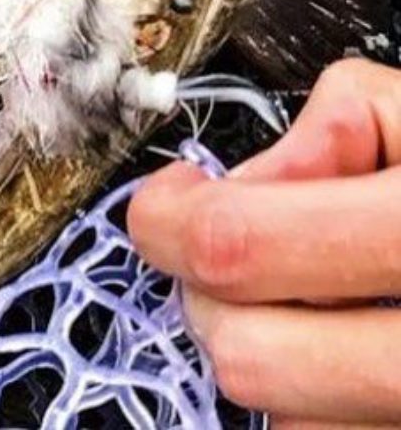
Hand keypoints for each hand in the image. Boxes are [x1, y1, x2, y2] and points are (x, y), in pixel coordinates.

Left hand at [128, 59, 400, 426]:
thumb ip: (340, 123)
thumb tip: (251, 180)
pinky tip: (356, 343)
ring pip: (288, 419)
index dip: (169, 219)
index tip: (166, 199)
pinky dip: (323, 401)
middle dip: (209, 295)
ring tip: (319, 296)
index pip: (239, 245)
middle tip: (227, 248)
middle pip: (247, 356)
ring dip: (272, 351)